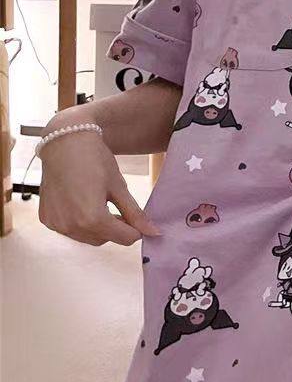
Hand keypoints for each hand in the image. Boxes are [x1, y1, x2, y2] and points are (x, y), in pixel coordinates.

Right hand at [38, 123, 160, 245]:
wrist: (64, 142)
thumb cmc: (94, 160)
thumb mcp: (119, 187)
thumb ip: (135, 213)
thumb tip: (154, 232)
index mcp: (93, 219)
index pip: (124, 238)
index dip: (135, 230)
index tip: (137, 218)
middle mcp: (71, 226)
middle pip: (105, 240)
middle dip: (116, 229)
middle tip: (120, 209)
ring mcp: (56, 224)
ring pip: (87, 237)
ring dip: (98, 228)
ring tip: (102, 204)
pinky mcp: (46, 219)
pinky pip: (70, 230)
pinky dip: (80, 223)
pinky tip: (83, 204)